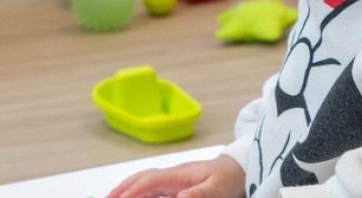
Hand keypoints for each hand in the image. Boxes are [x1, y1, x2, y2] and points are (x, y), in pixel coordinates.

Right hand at [107, 155, 245, 197]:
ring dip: (125, 189)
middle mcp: (172, 175)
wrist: (240, 168)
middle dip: (121, 189)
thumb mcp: (218, 188)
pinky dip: (137, 192)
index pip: (150, 181)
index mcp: (179, 174)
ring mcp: (173, 179)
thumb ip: (200, 193)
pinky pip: (151, 188)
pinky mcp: (175, 184)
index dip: (133, 190)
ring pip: (143, 182)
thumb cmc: (229, 177)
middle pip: (140, 179)